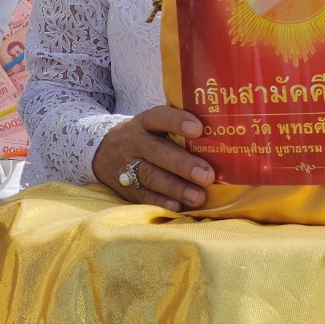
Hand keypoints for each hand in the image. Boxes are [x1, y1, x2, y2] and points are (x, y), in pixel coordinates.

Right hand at [92, 104, 210, 210]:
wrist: (104, 152)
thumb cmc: (145, 137)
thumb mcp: (153, 126)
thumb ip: (177, 127)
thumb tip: (220, 130)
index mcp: (144, 123)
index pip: (159, 117)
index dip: (177, 122)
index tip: (198, 128)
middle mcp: (134, 143)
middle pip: (157, 152)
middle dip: (183, 164)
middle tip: (207, 175)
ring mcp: (128, 166)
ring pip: (151, 176)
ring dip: (176, 187)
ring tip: (199, 196)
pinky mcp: (127, 188)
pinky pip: (143, 195)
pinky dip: (161, 201)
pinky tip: (178, 206)